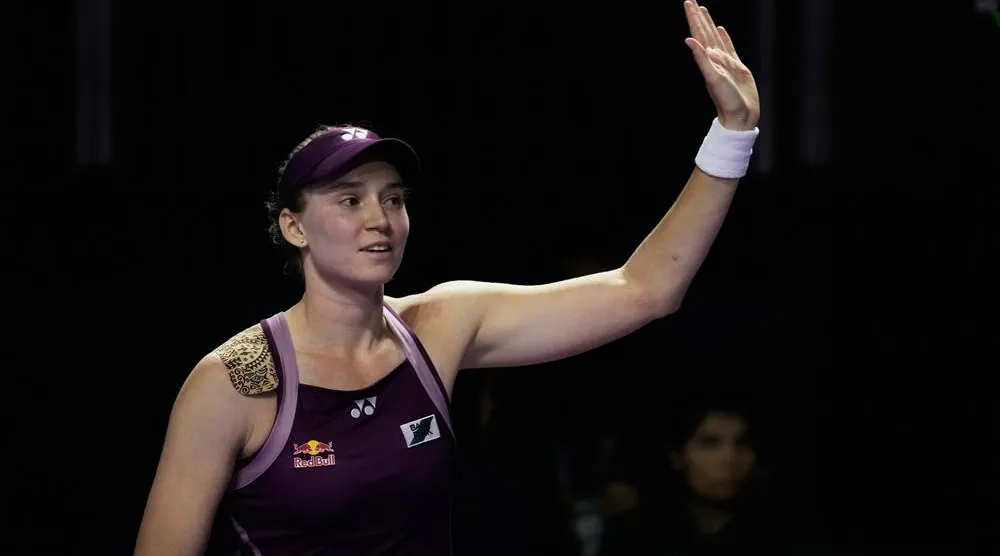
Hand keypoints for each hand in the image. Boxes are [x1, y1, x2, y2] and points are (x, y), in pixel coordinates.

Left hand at [683, 0, 759, 130]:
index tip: (688, 4)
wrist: (740, 116)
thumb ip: (701, 59)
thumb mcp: (713, 78)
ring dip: (708, 24)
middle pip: (704, 32)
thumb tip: (688, 40)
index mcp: (707, 60)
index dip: (693, 19)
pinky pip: (728, 47)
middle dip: (697, 17)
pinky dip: (724, 37)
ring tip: (703, 10)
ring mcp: (725, 62)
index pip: (698, 34)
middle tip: (691, 1)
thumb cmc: (727, 100)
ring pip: (714, 37)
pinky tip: (720, 29)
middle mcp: (714, 59)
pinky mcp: (736, 67)